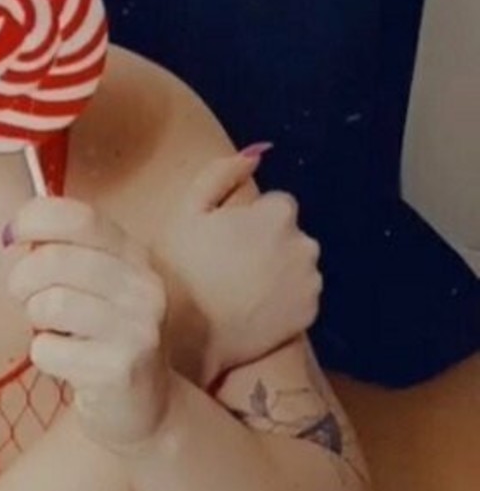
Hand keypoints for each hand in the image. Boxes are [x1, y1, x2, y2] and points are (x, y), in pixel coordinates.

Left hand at [4, 197, 175, 451]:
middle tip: (25, 298)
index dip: (34, 219)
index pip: (81, 218)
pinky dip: (43, 356)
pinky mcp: (118, 370)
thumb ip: (64, 253)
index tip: (10, 236)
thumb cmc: (104, 338)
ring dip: (35, 320)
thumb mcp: (96, 286)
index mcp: (135, 256)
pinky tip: (65, 363)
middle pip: (54, 259)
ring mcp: (136, 329)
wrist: (145, 408)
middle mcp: (143, 288)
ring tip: (52, 331)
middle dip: (22, 280)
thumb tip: (13, 233)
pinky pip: (47, 350)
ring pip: (49, 304)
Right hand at [154, 152, 323, 384]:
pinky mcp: (310, 313)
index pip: (276, 206)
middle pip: (290, 236)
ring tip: (242, 292)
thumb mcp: (188, 212)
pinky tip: (254, 312)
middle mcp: (305, 243)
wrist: (188, 337)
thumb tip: (258, 154)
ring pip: (298, 267)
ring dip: (279, 273)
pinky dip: (284, 302)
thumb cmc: (180, 270)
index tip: (226, 243)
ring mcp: (310, 281)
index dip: (250, 223)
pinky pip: (300, 299)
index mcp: (278, 213)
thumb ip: (222, 175)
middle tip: (232, 269)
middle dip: (269, 246)